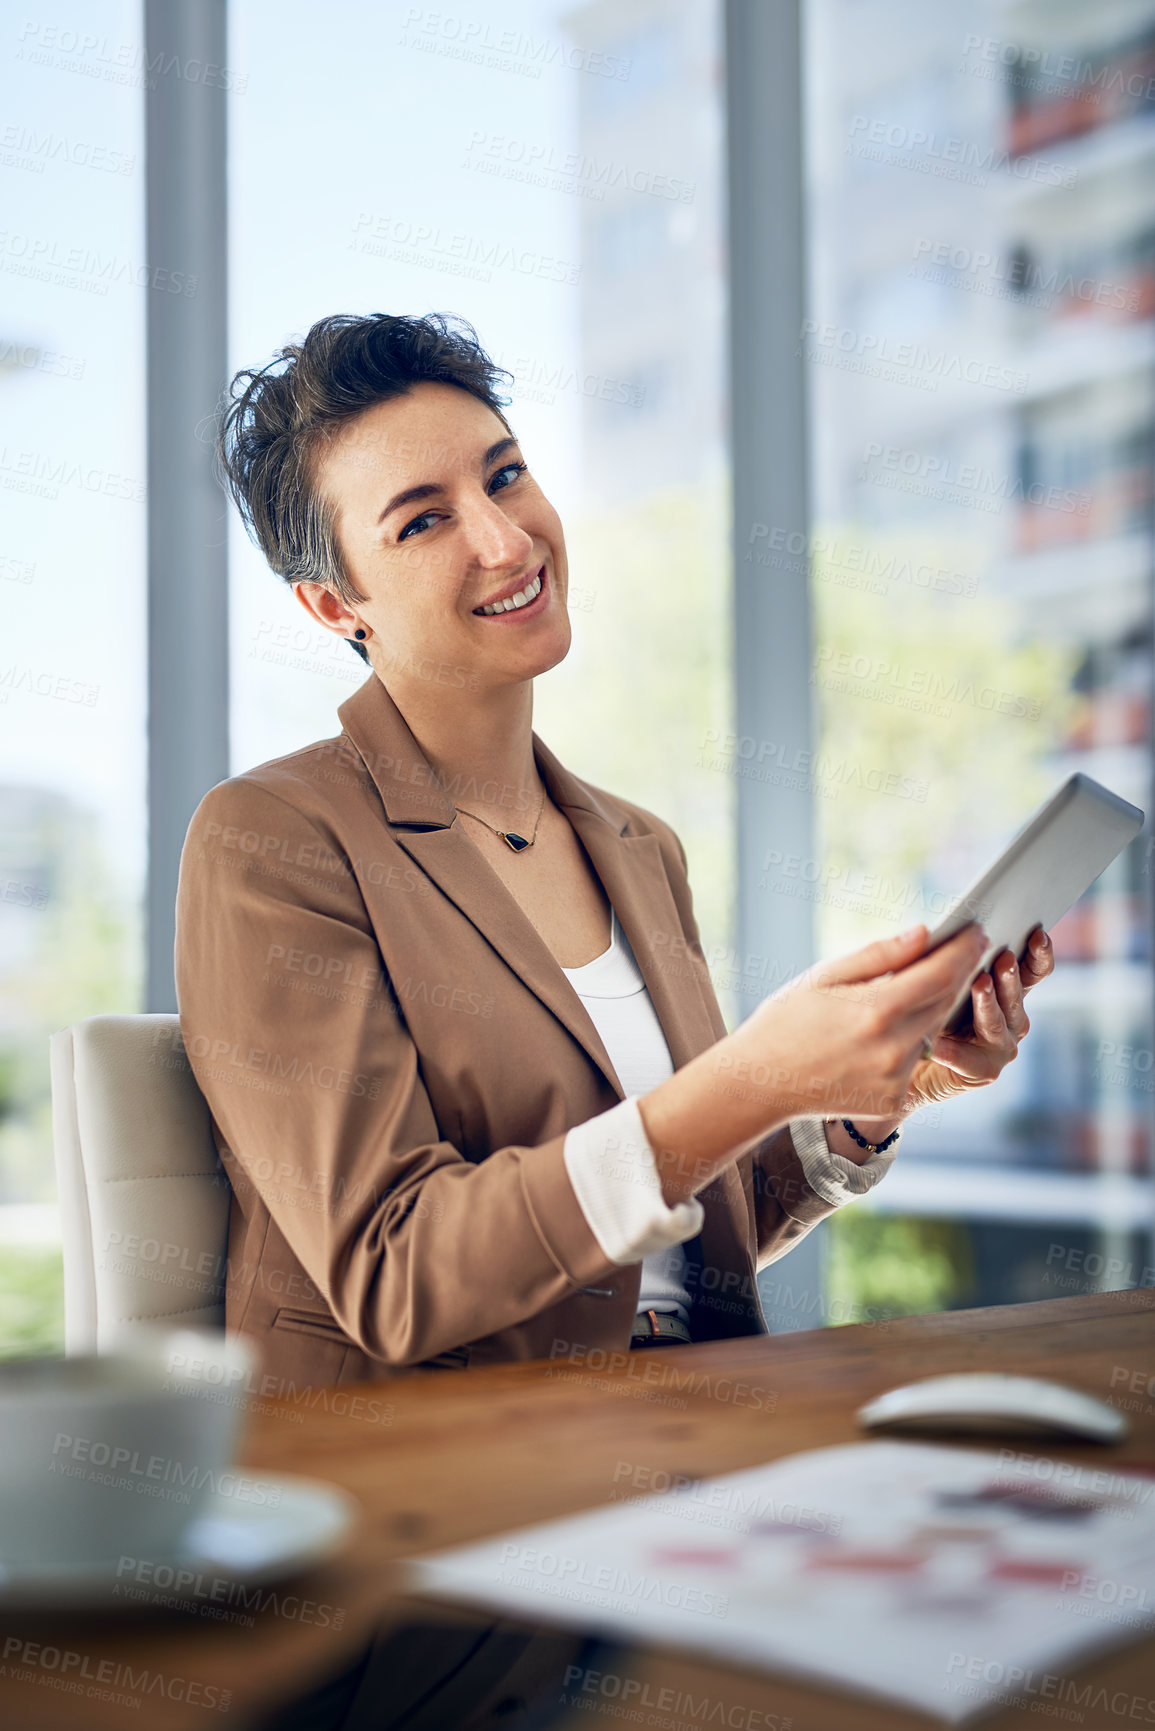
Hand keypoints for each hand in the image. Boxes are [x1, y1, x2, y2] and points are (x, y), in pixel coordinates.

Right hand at [729, 920, 989, 1124]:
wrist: (757, 1084)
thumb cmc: (784, 1021)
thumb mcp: (824, 977)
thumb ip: (879, 955)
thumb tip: (924, 933)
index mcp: (875, 1009)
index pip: (941, 974)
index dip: (964, 951)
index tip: (977, 932)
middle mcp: (893, 1048)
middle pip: (945, 1002)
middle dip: (957, 974)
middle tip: (964, 950)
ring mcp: (895, 1079)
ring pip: (933, 1032)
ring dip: (934, 1007)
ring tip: (927, 983)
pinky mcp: (893, 1100)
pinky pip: (915, 1061)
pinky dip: (911, 1041)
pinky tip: (892, 1029)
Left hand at [902, 927, 1053, 1110]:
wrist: (904, 1058)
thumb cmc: (919, 1009)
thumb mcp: (932, 976)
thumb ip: (944, 958)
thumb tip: (941, 930)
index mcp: (1006, 990)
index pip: (1032, 970)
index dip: (1039, 953)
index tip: (1038, 934)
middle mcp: (1011, 1018)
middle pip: (1016, 995)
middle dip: (1010, 976)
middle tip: (1004, 959)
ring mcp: (1001, 1045)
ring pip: (997, 1023)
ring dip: (988, 1003)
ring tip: (978, 984)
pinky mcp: (983, 1070)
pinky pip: (966, 1057)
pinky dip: (950, 1048)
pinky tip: (934, 1040)